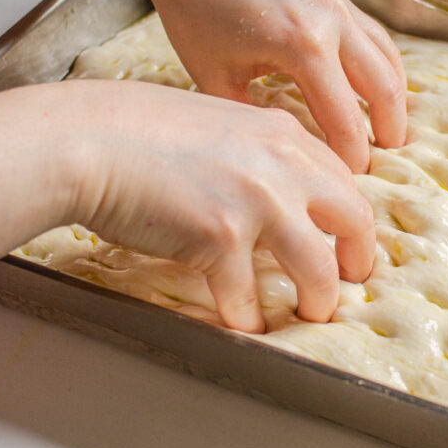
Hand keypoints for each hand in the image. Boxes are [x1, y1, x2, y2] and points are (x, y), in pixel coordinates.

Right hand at [64, 80, 375, 332]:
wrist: (90, 138)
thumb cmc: (138, 128)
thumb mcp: (220, 122)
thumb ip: (257, 152)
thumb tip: (277, 192)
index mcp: (283, 133)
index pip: (342, 178)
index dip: (349, 215)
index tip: (346, 237)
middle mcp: (282, 166)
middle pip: (351, 220)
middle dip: (358, 258)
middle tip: (350, 279)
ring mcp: (256, 203)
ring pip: (316, 269)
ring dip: (318, 299)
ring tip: (310, 315)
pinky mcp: (221, 239)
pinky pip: (247, 297)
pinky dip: (248, 319)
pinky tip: (244, 326)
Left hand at [113, 0, 407, 173]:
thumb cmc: (192, 8)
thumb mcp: (214, 77)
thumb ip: (252, 118)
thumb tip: (278, 150)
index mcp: (303, 47)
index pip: (344, 119)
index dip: (351, 156)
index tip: (349, 180)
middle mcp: (331, 22)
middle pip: (384, 88)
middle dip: (389, 130)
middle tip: (385, 160)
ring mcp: (337, 2)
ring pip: (387, 57)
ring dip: (393, 96)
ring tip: (390, 129)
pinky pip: (374, 34)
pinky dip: (382, 64)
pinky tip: (374, 84)